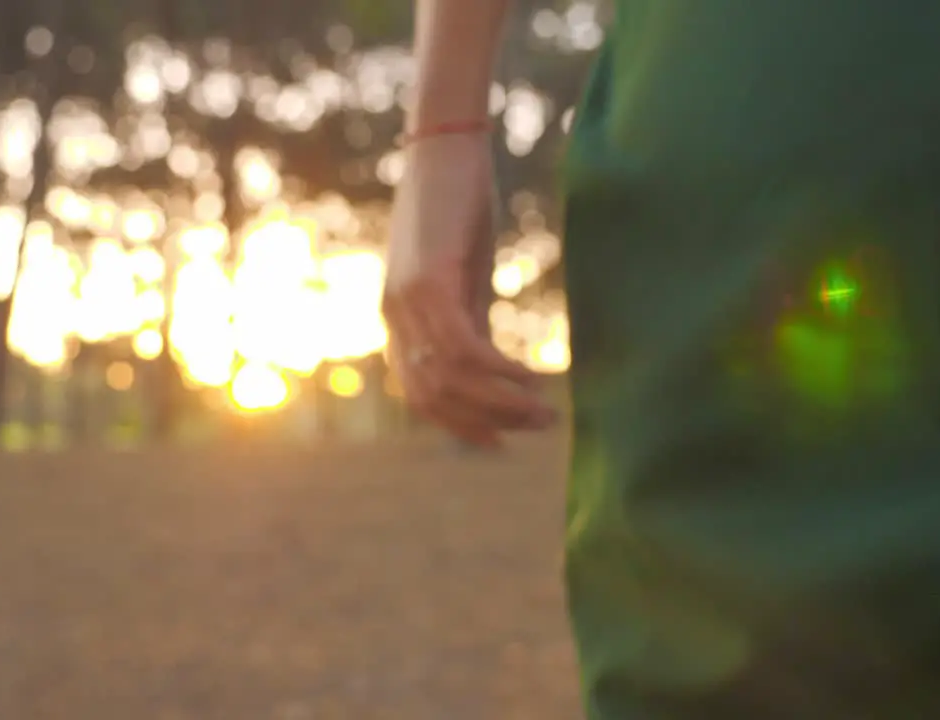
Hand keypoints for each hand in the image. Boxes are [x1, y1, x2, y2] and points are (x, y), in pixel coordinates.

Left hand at [382, 133, 556, 446]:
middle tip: (540, 426)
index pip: (421, 395)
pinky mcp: (430, 280)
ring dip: (502, 402)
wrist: (445, 145)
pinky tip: (532, 375)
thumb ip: (470, 321)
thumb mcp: (464, 276)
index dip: (460, 425)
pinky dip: (500, 370)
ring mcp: (407, 300)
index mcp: (398, 320)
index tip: (501, 442)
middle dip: (487, 422)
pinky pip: (463, 347)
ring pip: (451, 378)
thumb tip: (490, 368)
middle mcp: (394, 317)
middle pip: (433, 397)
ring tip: (546, 411)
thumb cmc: (458, 206)